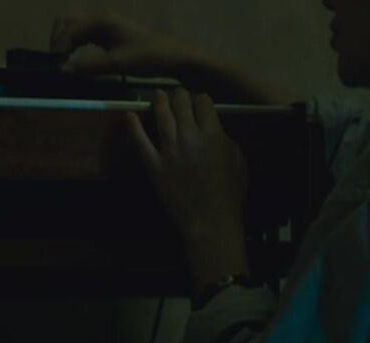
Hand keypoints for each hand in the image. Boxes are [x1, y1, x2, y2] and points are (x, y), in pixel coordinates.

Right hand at [51, 10, 198, 77]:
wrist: (174, 56)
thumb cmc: (149, 57)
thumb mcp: (119, 63)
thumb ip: (90, 65)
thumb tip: (64, 69)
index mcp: (100, 20)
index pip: (67, 29)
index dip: (57, 47)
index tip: (56, 68)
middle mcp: (99, 18)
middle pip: (65, 23)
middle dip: (57, 42)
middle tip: (57, 66)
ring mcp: (104, 25)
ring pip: (73, 29)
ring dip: (65, 44)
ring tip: (64, 66)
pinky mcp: (108, 35)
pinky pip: (84, 36)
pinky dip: (75, 46)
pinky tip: (76, 63)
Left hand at [124, 88, 249, 244]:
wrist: (211, 220)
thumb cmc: (230, 194)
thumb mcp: (239, 162)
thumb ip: (226, 141)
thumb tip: (216, 132)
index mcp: (212, 134)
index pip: (203, 103)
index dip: (202, 100)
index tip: (201, 103)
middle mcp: (189, 136)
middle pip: (181, 103)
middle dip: (180, 95)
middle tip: (179, 95)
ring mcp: (169, 150)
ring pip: (162, 116)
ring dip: (160, 101)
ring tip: (158, 95)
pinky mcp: (154, 165)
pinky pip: (141, 143)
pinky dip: (134, 128)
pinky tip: (129, 116)